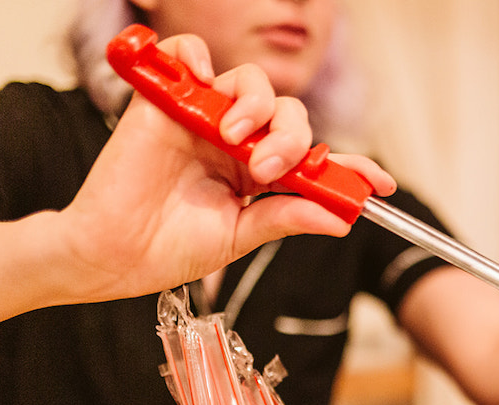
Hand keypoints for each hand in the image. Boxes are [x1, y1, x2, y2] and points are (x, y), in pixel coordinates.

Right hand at [58, 33, 394, 303]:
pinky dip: (199, 58)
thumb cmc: (171, 248)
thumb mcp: (241, 236)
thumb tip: (341, 219)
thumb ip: (287, 217)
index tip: (383, 184)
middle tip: (272, 167)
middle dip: (293, 137)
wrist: (115, 254)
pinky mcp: (166, 102)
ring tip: (236, 140)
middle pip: (288, 114)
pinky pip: (190, 56)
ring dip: (256, 107)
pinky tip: (206, 85)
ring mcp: (204, 119)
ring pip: (252, 84)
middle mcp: (238, 143)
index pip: (314, 160)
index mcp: (261, 176)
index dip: (351, 167)